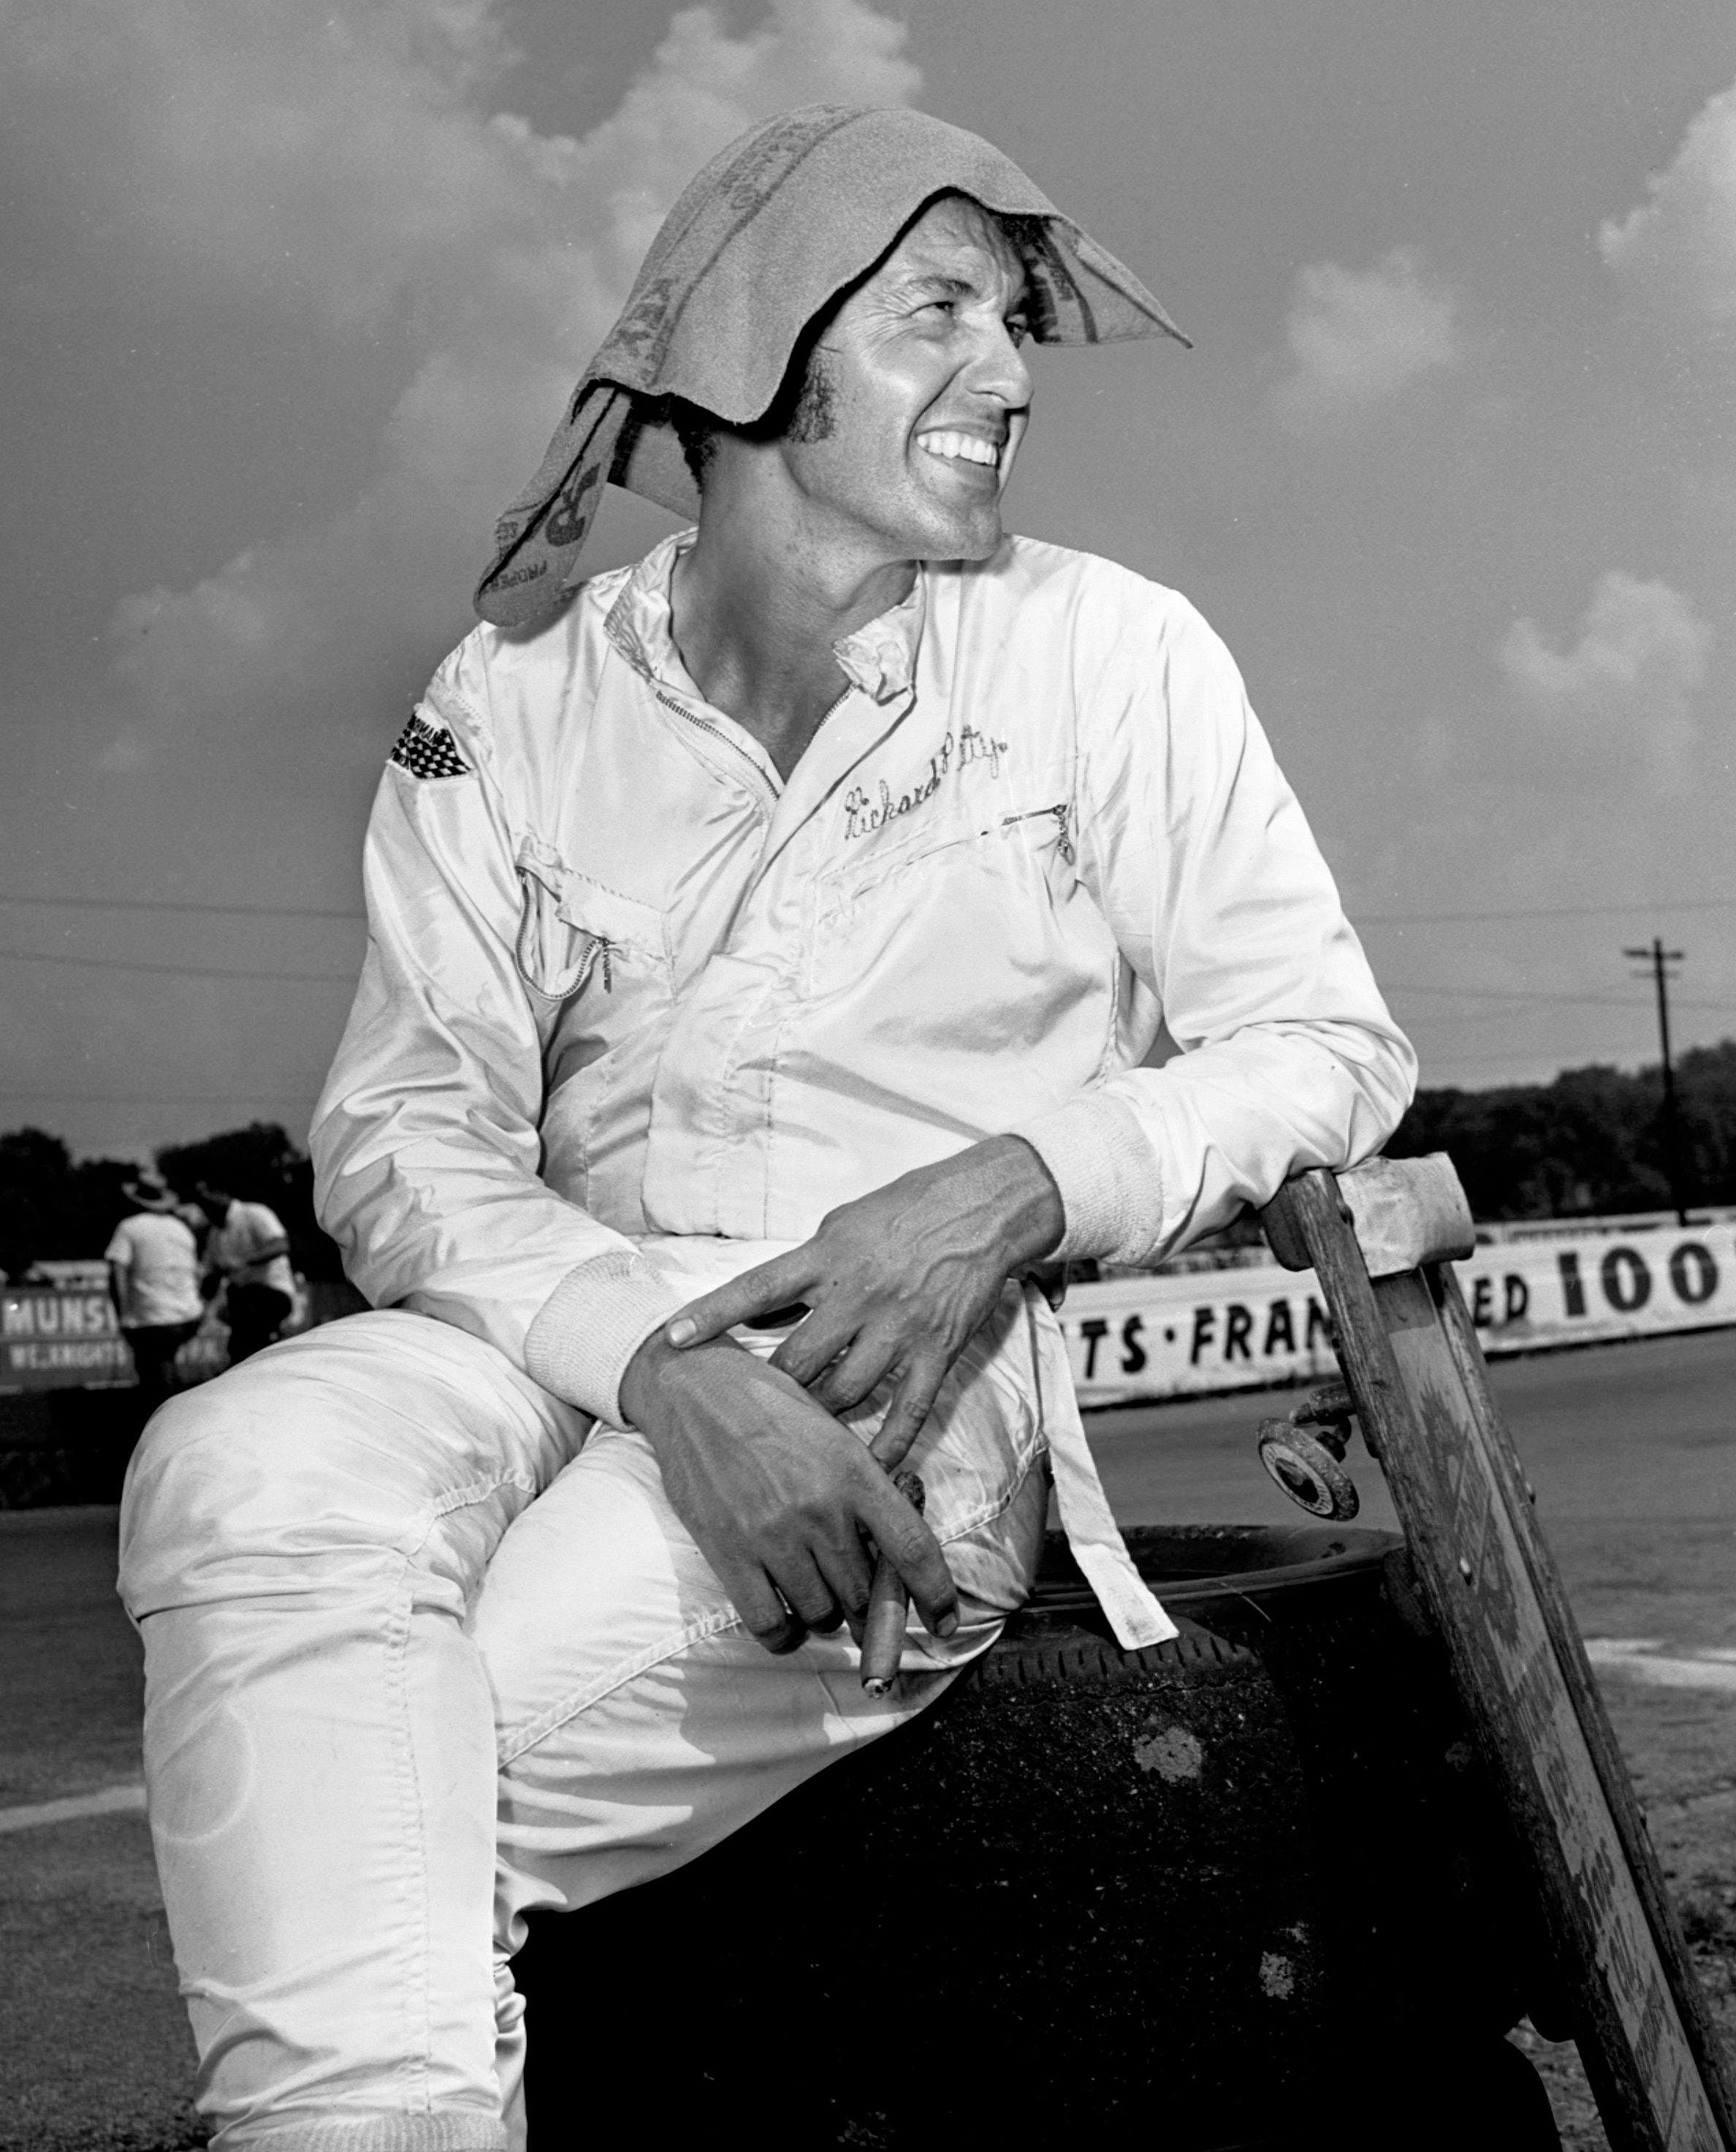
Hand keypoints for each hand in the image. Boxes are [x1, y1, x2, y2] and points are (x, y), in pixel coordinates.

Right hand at [618, 1330, 957, 1654]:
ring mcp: (773, 1534)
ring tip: (815, 1591)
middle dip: (867, 1603)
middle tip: (854, 1590)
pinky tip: (787, 1622)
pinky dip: (784, 1635)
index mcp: (855, 1473)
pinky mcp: (729, 1553)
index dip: (936, 1595)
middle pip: (865, 1594)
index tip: (946, 1622)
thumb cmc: (771, 1407)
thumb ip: (864, 1490)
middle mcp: (820, 1509)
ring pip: (822, 1613)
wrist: (696, 1390)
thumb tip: (889, 1551)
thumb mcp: (834, 1435)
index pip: (913, 1549)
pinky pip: (769, 1624)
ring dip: (826, 1614)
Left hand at [661, 1136, 1064, 1469]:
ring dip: (816, 1419)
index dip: (712, 1315)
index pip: (756, 1290)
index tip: (672, 1339)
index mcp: (827, 1258)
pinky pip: (908, 1413)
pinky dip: (886, 1446)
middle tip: (745, 1415)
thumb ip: (800, 1271)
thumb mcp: (840, 1225)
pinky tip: (865, 1470)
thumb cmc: (906, 1210)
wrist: (983, 1208)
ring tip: (796, 1439)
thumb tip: (758, 1315)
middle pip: (796, 1362)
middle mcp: (858, 1297)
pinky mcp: (936, 1353)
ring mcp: (898, 1330)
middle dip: (767, 1393)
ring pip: (843, 1394)